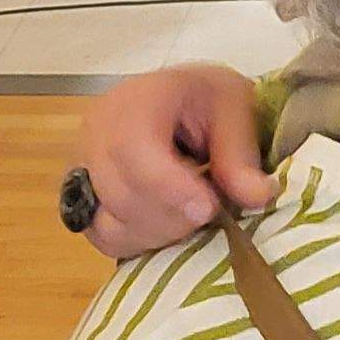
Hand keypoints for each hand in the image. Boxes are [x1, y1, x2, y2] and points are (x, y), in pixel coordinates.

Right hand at [75, 65, 270, 259]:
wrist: (182, 100)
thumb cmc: (207, 100)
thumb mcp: (235, 108)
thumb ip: (241, 154)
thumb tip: (258, 196)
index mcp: (135, 99)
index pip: (132, 148)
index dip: (168, 187)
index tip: (208, 208)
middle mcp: (97, 131)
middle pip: (119, 193)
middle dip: (171, 217)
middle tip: (209, 211)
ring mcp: (83, 165)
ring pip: (107, 223)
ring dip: (157, 232)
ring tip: (189, 214)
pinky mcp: (81, 195)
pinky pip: (101, 235)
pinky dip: (138, 240)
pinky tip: (165, 221)